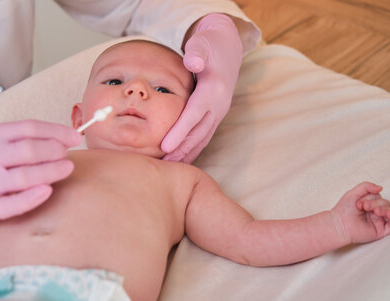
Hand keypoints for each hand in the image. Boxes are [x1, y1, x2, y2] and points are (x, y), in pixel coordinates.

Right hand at [0, 120, 81, 228]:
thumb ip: (16, 137)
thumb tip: (60, 137)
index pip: (28, 128)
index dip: (57, 131)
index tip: (75, 137)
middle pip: (29, 150)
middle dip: (55, 150)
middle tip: (67, 154)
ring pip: (25, 176)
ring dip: (52, 171)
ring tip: (67, 168)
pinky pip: (14, 204)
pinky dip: (34, 197)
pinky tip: (48, 190)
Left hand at [162, 13, 242, 162]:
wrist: (227, 48)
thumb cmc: (208, 45)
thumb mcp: (202, 42)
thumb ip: (197, 51)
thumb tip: (192, 62)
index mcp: (214, 89)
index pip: (194, 114)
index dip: (180, 131)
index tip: (165, 147)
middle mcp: (219, 104)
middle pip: (198, 133)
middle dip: (181, 151)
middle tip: (162, 167)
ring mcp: (218, 112)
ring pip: (202, 139)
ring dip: (187, 155)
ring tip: (168, 169)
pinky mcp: (215, 117)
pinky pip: (204, 137)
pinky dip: (192, 150)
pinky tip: (179, 160)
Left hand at [331, 182, 389, 244]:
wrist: (339, 224)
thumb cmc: (343, 210)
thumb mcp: (353, 192)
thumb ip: (366, 186)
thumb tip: (381, 188)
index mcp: (369, 204)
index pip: (378, 196)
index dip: (370, 196)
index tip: (358, 202)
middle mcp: (375, 212)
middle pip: (385, 202)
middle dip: (375, 202)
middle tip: (363, 206)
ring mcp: (379, 221)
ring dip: (382, 208)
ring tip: (373, 211)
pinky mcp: (382, 230)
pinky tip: (382, 213)